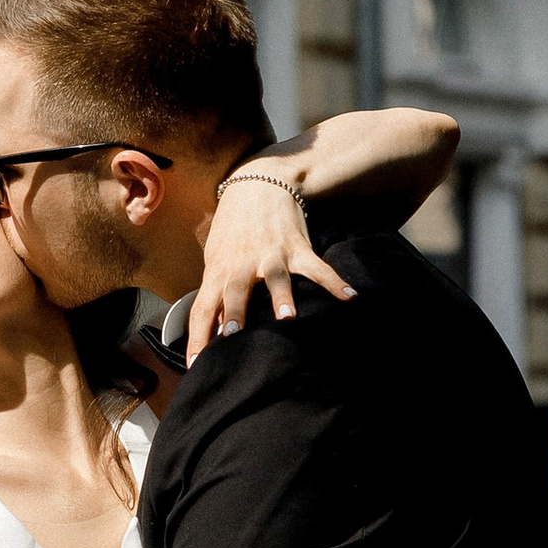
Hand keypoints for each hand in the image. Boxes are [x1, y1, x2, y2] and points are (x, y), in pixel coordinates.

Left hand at [186, 168, 353, 358]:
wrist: (256, 185)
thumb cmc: (233, 230)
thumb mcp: (217, 259)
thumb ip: (217, 292)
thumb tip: (214, 328)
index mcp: (218, 270)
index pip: (202, 308)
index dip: (198, 336)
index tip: (197, 363)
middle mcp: (243, 264)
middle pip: (235, 291)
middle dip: (234, 313)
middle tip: (232, 337)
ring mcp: (271, 255)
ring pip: (275, 278)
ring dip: (282, 298)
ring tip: (288, 319)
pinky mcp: (297, 248)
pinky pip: (317, 267)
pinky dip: (333, 282)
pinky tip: (349, 297)